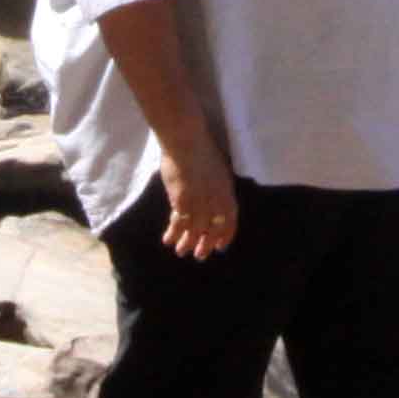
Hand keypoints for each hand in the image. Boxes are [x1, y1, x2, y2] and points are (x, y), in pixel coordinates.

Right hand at [159, 143, 238, 257]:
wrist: (186, 142)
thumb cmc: (202, 150)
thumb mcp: (219, 170)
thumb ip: (218, 188)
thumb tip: (215, 200)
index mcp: (227, 192)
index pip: (230, 221)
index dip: (225, 236)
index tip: (220, 247)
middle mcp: (215, 201)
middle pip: (212, 230)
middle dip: (205, 244)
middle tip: (200, 255)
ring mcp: (198, 203)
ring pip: (194, 230)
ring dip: (187, 243)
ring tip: (182, 252)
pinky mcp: (181, 202)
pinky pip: (177, 223)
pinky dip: (173, 233)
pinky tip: (168, 240)